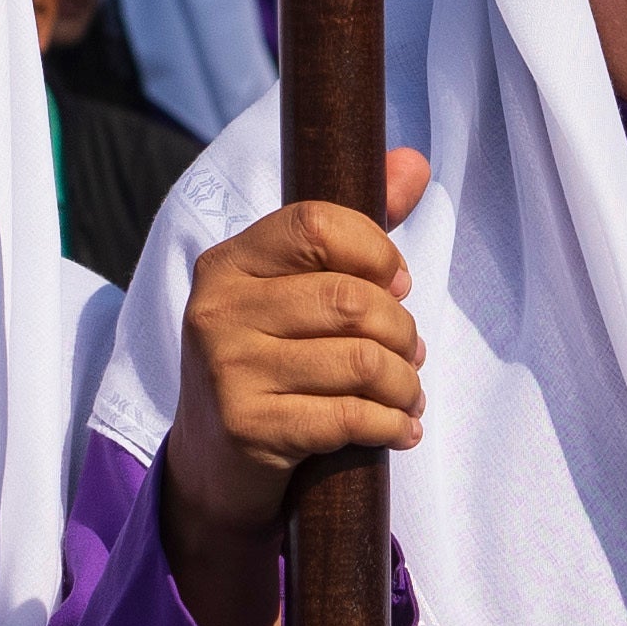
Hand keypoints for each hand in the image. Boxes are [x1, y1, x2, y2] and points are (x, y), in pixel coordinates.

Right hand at [154, 161, 432, 625]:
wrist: (213, 463)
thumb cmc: (269, 362)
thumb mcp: (293, 293)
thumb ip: (351, 231)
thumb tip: (414, 162)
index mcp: (227, 263)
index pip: (316, 223)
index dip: (375, 249)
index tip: (400, 282)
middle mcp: (218, 310)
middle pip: (351, 300)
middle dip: (403, 330)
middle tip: (412, 353)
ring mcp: (228, 371)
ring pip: (361, 362)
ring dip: (407, 383)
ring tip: (410, 394)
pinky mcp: (248, 428)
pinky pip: (351, 418)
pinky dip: (393, 425)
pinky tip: (400, 428)